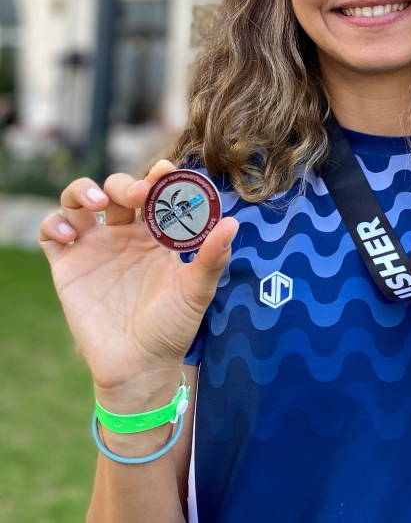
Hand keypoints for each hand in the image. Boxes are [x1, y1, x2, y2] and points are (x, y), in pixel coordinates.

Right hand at [39, 160, 237, 407]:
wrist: (139, 365)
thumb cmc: (173, 326)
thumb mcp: (197, 290)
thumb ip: (212, 257)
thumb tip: (233, 222)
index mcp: (158, 234)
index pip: (156, 194)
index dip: (160, 178)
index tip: (167, 171)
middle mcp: (126, 234)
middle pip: (118, 191)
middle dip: (125, 184)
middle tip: (139, 193)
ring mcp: (95, 247)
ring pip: (80, 201)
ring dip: (84, 191)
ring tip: (98, 203)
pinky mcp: (68, 266)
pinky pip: (52, 232)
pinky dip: (54, 223)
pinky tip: (70, 233)